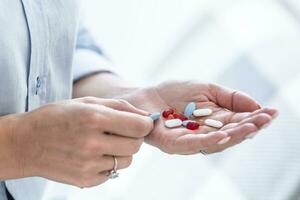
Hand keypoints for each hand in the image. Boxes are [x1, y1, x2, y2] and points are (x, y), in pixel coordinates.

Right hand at [10, 97, 152, 186]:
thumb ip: (120, 107)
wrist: (26, 142)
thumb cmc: (57, 117)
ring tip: (104, 143)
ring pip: (127, 161)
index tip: (142, 123)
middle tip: (120, 132)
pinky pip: (112, 172)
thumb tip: (147, 117)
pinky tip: (93, 154)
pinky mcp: (85, 180)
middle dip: (134, 137)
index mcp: (94, 118)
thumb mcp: (87, 102)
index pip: (139, 127)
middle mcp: (92, 143)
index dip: (145, 124)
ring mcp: (88, 164)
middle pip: (136, 145)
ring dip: (122, 151)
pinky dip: (108, 163)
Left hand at [124, 81, 277, 154]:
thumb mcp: (206, 89)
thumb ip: (229, 97)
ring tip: (251, 126)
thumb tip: (257, 104)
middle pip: (229, 134)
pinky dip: (208, 140)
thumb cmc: (174, 93)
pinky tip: (222, 134)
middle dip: (248, 127)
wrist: (145, 96)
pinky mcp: (171, 144)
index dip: (254, 118)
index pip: (237, 122)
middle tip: (265, 119)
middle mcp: (204, 135)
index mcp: (213, 122)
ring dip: (233, 135)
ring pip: (214, 142)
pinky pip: (191, 144)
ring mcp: (188, 141)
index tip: (271, 112)